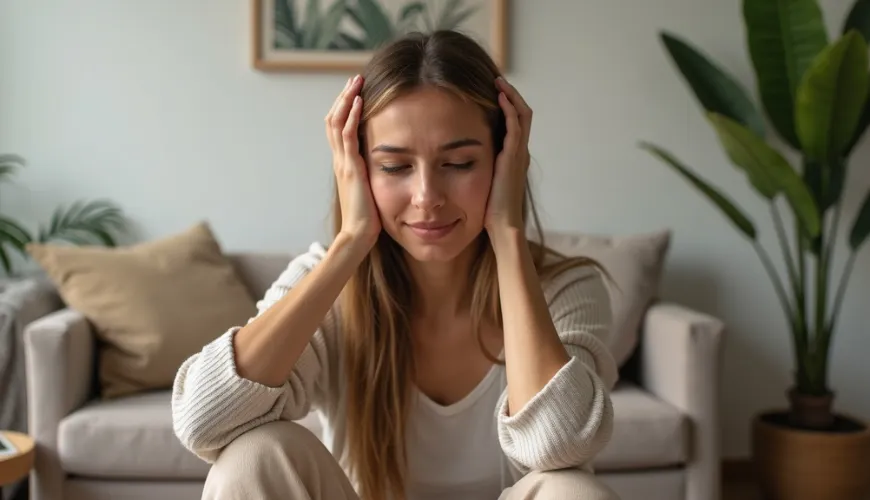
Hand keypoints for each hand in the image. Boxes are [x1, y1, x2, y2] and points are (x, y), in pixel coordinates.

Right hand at [325, 75, 380, 248]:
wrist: (358, 235)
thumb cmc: (369, 218)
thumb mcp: (372, 189)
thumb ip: (374, 175)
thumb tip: (389, 165)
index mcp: (344, 164)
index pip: (339, 129)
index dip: (345, 109)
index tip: (357, 92)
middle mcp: (340, 160)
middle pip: (334, 119)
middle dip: (344, 97)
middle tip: (355, 79)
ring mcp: (343, 163)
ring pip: (337, 122)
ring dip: (346, 99)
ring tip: (356, 82)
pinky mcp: (351, 168)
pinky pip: (348, 136)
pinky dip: (352, 116)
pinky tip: (359, 101)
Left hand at [485, 77, 531, 237]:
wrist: (501, 226)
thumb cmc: (488, 210)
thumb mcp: (481, 182)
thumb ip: (476, 168)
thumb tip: (454, 159)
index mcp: (513, 157)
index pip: (515, 122)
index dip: (507, 105)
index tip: (491, 91)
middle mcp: (519, 152)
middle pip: (522, 113)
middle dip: (510, 94)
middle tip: (496, 78)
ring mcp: (519, 153)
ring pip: (522, 114)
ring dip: (511, 95)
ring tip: (498, 80)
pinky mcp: (514, 157)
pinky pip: (515, 125)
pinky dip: (509, 108)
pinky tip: (499, 96)